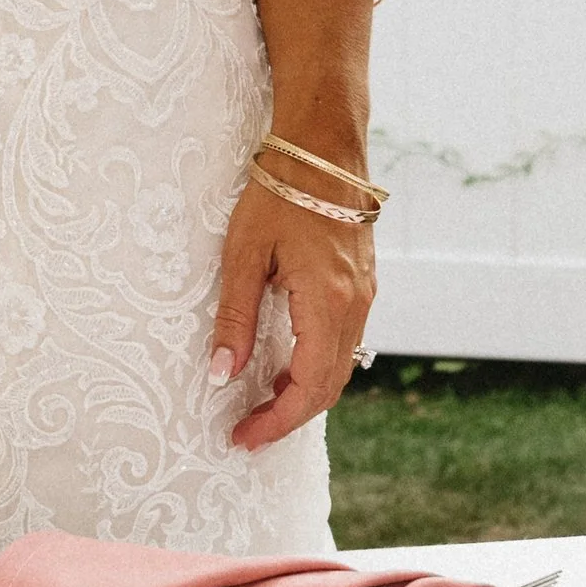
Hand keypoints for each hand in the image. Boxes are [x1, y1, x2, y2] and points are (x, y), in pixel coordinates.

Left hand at [208, 173, 376, 451]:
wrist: (321, 149)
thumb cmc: (278, 193)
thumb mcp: (243, 255)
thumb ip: (235, 318)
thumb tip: (221, 374)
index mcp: (327, 305)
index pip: (306, 388)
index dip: (275, 421)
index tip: (242, 437)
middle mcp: (354, 308)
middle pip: (328, 387)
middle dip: (288, 417)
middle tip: (247, 432)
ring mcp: (364, 297)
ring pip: (340, 367)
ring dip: (304, 393)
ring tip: (261, 403)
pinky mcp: (361, 285)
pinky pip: (344, 343)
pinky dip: (317, 365)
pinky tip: (286, 362)